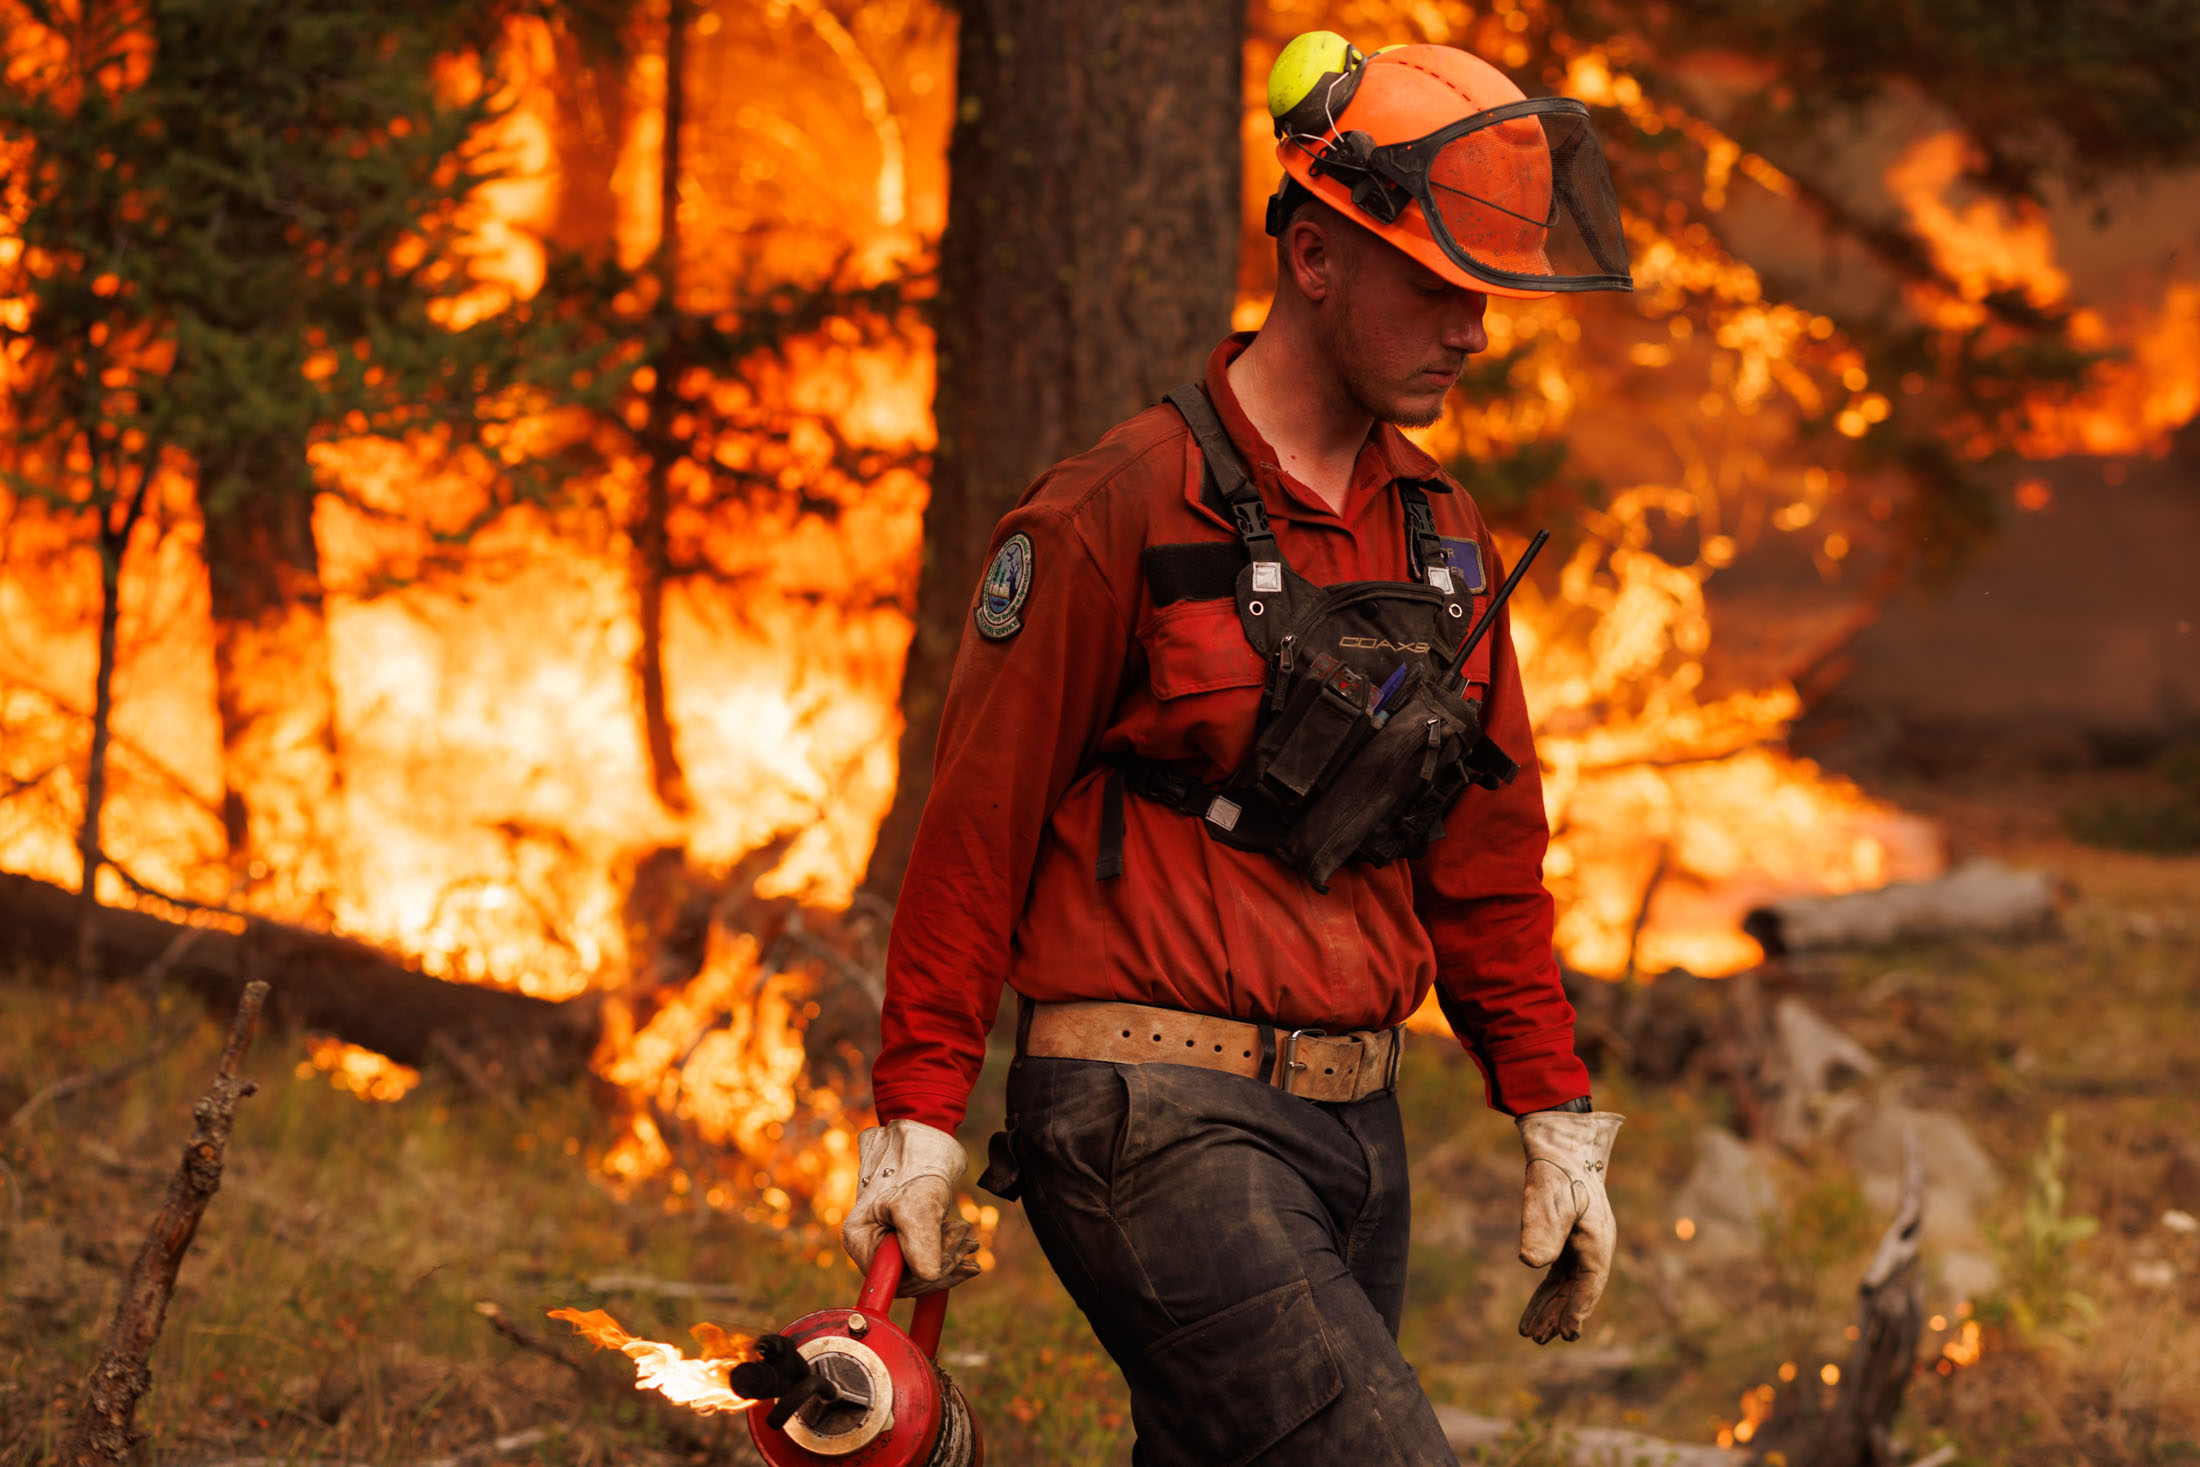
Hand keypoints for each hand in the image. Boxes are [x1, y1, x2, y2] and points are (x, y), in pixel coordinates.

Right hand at [841, 1120, 980, 1295]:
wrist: (923, 1131)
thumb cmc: (913, 1160)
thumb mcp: (916, 1202)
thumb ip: (920, 1242)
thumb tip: (929, 1278)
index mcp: (861, 1239)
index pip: (893, 1281)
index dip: (925, 1279)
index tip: (953, 1264)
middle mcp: (871, 1242)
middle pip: (911, 1276)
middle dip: (943, 1263)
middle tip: (967, 1240)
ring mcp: (889, 1236)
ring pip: (924, 1265)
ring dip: (950, 1255)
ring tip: (968, 1234)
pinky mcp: (908, 1230)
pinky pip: (930, 1253)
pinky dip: (950, 1249)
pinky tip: (967, 1242)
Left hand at [1515, 1109, 1623, 1342]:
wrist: (1560, 1141)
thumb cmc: (1557, 1169)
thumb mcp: (1548, 1198)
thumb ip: (1541, 1230)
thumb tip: (1529, 1263)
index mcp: (1598, 1239)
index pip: (1589, 1283)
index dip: (1578, 1309)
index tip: (1567, 1333)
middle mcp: (1595, 1246)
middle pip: (1578, 1290)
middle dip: (1559, 1315)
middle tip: (1538, 1340)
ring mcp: (1583, 1243)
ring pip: (1567, 1285)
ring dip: (1551, 1308)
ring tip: (1530, 1334)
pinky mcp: (1569, 1238)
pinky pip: (1560, 1273)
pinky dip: (1547, 1291)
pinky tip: (1535, 1308)